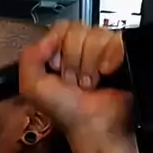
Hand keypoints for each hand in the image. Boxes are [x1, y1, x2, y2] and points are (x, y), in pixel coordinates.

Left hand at [18, 20, 132, 138]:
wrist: (96, 124)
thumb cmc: (66, 110)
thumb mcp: (32, 86)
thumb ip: (29, 56)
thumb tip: (52, 34)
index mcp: (59, 52)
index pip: (62, 27)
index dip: (59, 50)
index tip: (58, 72)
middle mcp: (82, 49)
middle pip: (79, 30)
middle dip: (74, 61)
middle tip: (75, 82)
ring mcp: (104, 50)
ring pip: (97, 35)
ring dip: (91, 65)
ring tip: (90, 83)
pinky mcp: (123, 52)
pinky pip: (116, 40)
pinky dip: (110, 60)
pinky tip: (106, 75)